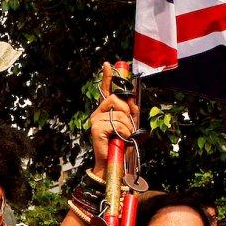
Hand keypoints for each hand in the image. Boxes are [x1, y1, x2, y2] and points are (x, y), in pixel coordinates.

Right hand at [87, 62, 138, 178]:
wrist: (113, 162)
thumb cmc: (121, 144)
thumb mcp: (130, 124)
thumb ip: (130, 111)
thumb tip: (130, 100)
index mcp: (106, 110)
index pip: (106, 89)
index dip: (107, 76)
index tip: (108, 64)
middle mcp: (98, 112)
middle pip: (117, 100)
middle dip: (127, 113)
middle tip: (127, 127)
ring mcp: (95, 119)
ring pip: (120, 114)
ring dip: (127, 127)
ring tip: (123, 136)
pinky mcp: (95, 128)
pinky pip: (116, 124)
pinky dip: (123, 132)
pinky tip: (118, 139)